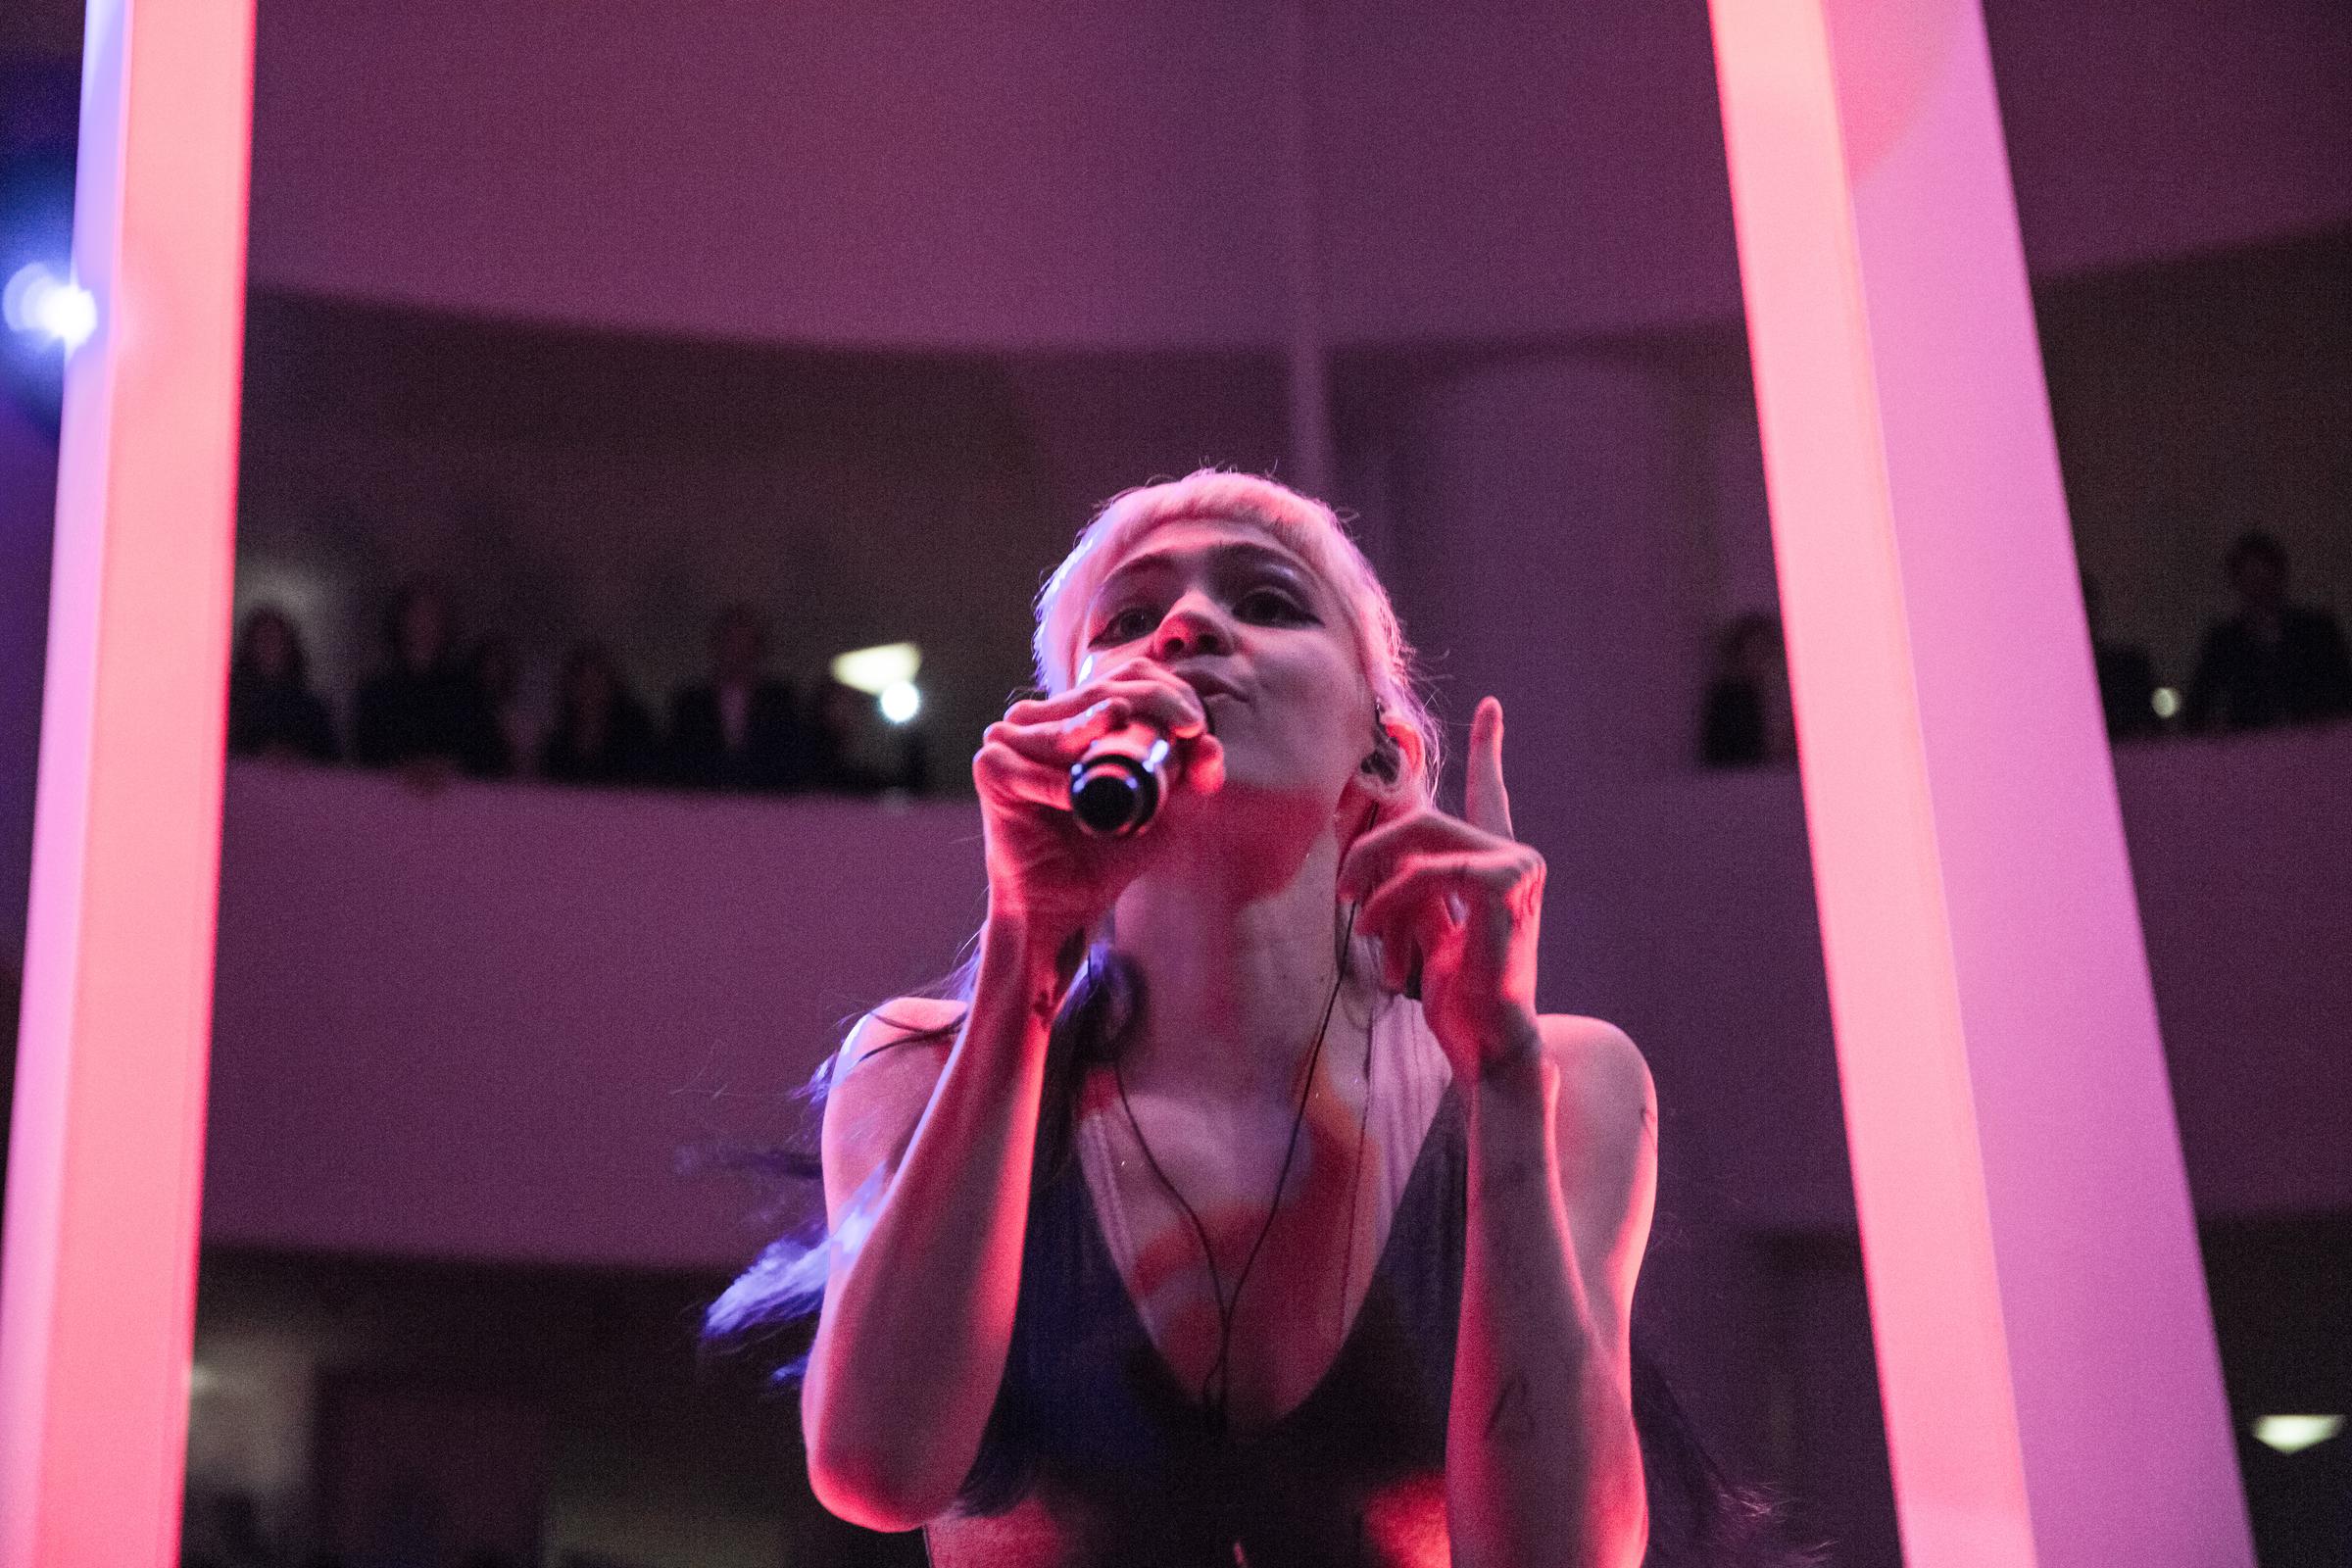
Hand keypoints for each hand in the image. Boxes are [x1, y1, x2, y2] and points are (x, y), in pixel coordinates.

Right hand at [972, 659, 1226, 945]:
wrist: (1063, 903)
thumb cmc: (1108, 852)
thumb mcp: (1163, 811)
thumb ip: (1189, 779)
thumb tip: (1209, 745)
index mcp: (1076, 713)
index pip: (1128, 678)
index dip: (1169, 692)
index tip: (1197, 727)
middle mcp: (1040, 716)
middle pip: (1106, 689)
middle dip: (1156, 705)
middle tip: (1188, 732)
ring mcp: (1009, 738)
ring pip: (1073, 723)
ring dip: (1109, 743)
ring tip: (1137, 765)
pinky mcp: (991, 768)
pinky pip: (1035, 770)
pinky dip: (1061, 786)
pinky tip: (1077, 798)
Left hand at [1336, 696, 1541, 1077]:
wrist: (1488, 1044)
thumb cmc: (1456, 996)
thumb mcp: (1425, 928)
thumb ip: (1411, 883)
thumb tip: (1362, 853)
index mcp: (1499, 864)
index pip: (1491, 796)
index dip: (1489, 750)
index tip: (1490, 708)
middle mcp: (1516, 858)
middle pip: (1422, 817)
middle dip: (1370, 848)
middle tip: (1342, 892)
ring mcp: (1518, 869)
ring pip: (1421, 835)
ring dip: (1374, 875)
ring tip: (1360, 918)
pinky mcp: (1505, 886)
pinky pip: (1427, 870)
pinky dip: (1392, 899)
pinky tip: (1380, 933)